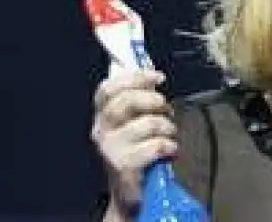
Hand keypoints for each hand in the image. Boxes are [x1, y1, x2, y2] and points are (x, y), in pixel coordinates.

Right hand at [91, 70, 176, 216]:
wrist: (129, 194)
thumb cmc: (136, 154)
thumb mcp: (132, 124)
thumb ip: (139, 102)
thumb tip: (155, 79)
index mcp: (102, 117)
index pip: (108, 88)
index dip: (134, 77)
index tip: (158, 77)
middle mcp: (102, 131)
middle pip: (127, 101)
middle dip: (155, 100)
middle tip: (166, 110)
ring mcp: (112, 150)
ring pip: (147, 123)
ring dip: (167, 127)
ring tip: (168, 135)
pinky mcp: (125, 167)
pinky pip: (155, 146)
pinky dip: (169, 145)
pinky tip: (169, 150)